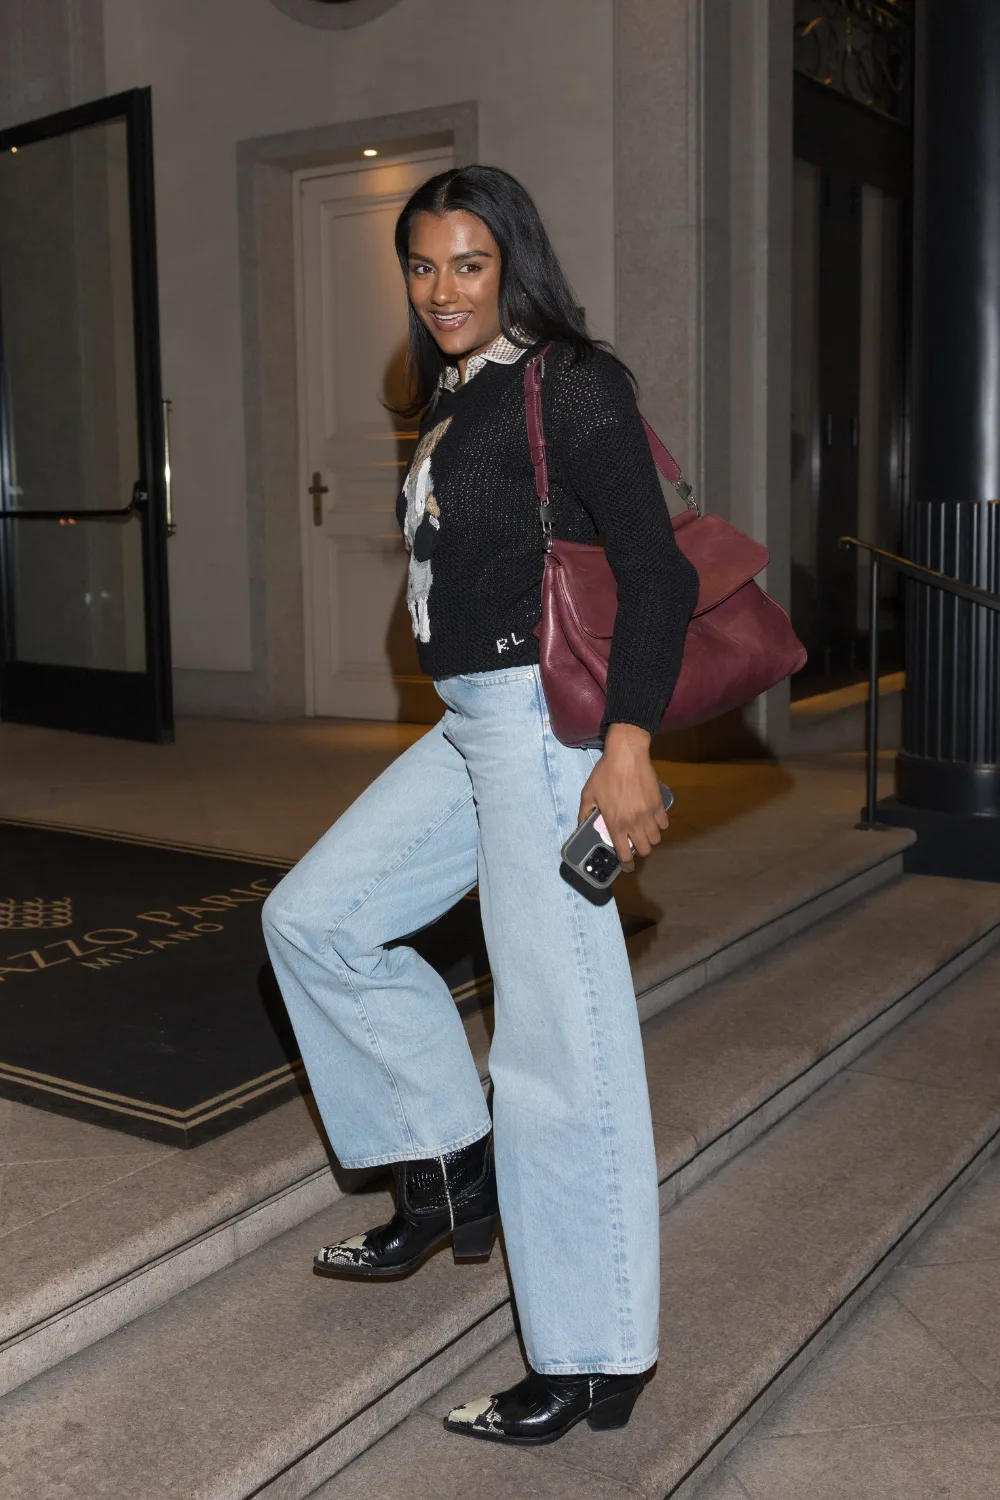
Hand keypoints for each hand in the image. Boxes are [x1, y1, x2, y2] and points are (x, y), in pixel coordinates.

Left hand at [577, 723, 668, 872]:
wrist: (626, 754)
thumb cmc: (605, 773)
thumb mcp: (588, 793)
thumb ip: (585, 812)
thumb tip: (582, 825)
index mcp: (616, 823)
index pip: (624, 854)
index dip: (626, 865)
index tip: (626, 866)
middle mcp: (634, 822)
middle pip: (645, 850)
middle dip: (639, 851)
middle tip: (634, 845)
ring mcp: (649, 814)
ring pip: (656, 839)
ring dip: (650, 839)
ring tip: (643, 832)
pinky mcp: (659, 803)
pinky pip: (664, 823)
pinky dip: (659, 825)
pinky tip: (652, 819)